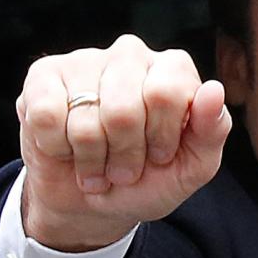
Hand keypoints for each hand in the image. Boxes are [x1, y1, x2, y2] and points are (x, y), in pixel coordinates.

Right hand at [17, 34, 229, 251]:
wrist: (92, 203)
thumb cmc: (148, 180)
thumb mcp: (192, 167)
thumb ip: (212, 131)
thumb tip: (214, 90)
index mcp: (173, 69)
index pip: (166, 93)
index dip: (161, 138)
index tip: (160, 155)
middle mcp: (130, 54)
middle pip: (124, 110)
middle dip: (125, 154)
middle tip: (125, 168)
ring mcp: (84, 59)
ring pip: (85, 118)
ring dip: (92, 158)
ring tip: (98, 164)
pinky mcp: (43, 74)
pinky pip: (46, 116)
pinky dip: (57, 147)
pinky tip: (66, 148)